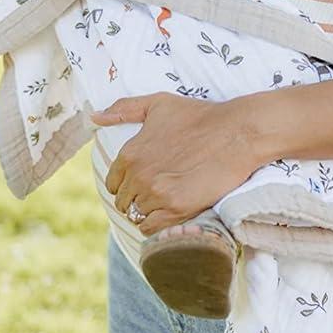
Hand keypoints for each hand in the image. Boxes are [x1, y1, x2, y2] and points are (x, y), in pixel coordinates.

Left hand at [91, 92, 259, 234]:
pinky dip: (156, 225)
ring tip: (165, 204)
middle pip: (123, 202)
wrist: (237, 132)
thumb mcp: (158, 104)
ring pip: (136, 216)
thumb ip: (124, 109)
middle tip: (156, 194)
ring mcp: (157, 193)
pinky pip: (151, 228)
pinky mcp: (177, 208)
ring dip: (147, 212)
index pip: (113, 183)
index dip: (126, 184)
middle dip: (136, 199)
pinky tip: (168, 214)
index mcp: (130, 153)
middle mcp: (138, 175)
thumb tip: (95, 117)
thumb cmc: (199, 116)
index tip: (143, 183)